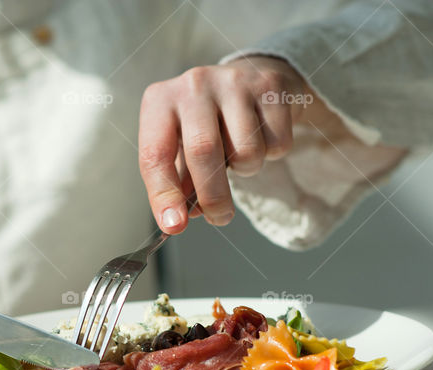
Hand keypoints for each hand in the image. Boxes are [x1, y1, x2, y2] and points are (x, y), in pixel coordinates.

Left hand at [138, 56, 321, 232]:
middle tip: (219, 218)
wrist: (250, 80)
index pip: (155, 155)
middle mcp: (193, 85)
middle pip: (203, 153)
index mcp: (160, 101)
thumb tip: (179, 219)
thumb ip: (178, 182)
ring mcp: (233, 81)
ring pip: (246, 152)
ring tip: (238, 152)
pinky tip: (261, 135)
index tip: (174, 225)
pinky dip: (271, 153)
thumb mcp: (181, 146)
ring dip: (246, 169)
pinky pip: (276, 143)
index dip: (164, 195)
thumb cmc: (207, 122)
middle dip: (213, 196)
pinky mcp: (270, 85)